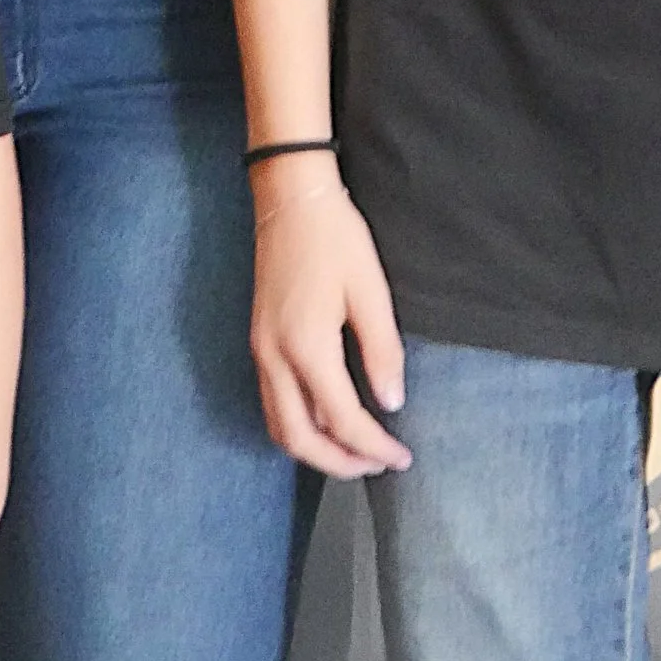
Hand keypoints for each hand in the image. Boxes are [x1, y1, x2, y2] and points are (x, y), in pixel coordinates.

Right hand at [249, 170, 410, 478]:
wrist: (289, 196)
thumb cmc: (335, 237)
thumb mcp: (369, 290)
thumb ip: (381, 350)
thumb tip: (392, 403)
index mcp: (306, 347)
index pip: (342, 420)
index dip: (375, 446)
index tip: (403, 457)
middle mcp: (274, 358)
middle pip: (299, 439)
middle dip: (340, 463)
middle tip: (377, 465)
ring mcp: (260, 350)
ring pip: (278, 426)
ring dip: (314, 450)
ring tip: (353, 451)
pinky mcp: (257, 340)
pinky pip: (272, 403)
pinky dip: (298, 426)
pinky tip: (325, 419)